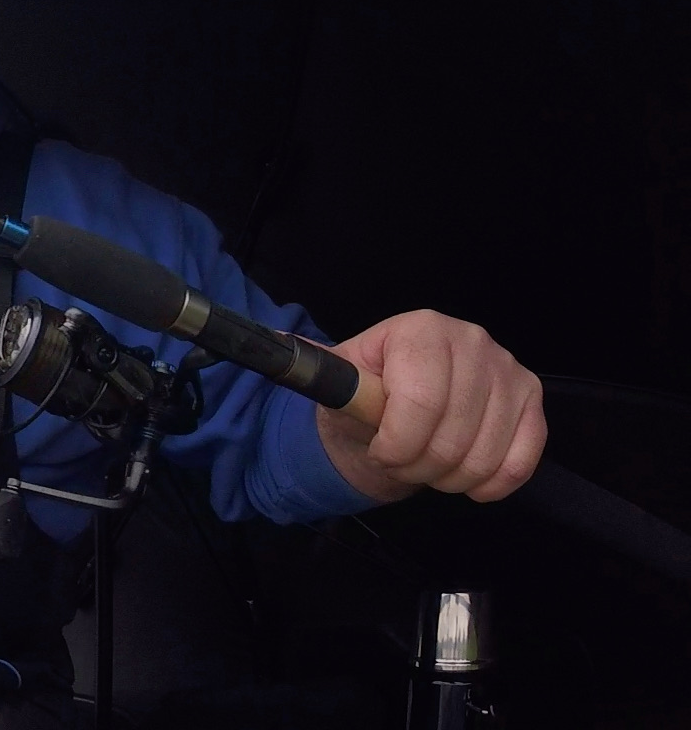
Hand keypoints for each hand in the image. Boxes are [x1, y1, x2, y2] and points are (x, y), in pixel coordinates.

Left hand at [317, 310, 545, 502]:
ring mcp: (509, 370)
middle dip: (417, 465)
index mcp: (421, 329)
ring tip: (425, 464)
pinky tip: (463, 478)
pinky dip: (489, 484)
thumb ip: (320, 372)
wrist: (396, 413)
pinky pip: (520, 461)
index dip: (395, 444)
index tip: (379, 451)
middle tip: (400, 460)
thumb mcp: (338, 386)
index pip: (419, 403)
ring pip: (483, 456)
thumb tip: (280, 344)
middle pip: (451, 436)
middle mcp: (472, 340)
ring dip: (447, 478)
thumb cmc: (365, 398)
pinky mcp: (533, 402)